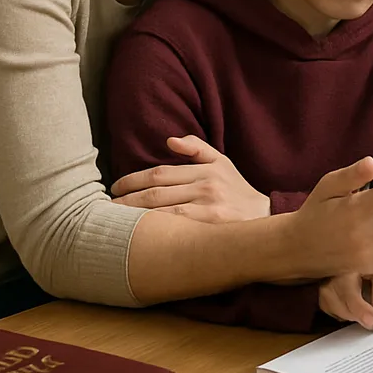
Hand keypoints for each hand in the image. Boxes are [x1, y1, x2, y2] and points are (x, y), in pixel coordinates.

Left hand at [111, 136, 269, 222]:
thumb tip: (170, 140)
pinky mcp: (212, 224)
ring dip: (133, 214)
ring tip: (113, 221)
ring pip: (161, 208)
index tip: (115, 187)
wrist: (266, 218)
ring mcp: (209, 205)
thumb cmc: (238, 191)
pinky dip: (154, 226)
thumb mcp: (223, 163)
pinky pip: (175, 225)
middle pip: (155, 191)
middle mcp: (206, 185)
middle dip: (126, 198)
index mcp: (205, 169)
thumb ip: (198, 148)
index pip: (160, 173)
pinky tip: (138, 232)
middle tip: (106, 206)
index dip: (133, 179)